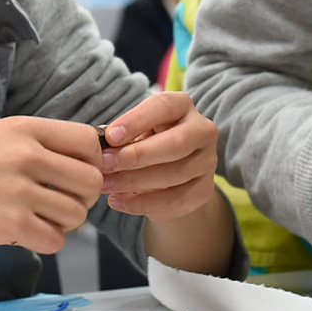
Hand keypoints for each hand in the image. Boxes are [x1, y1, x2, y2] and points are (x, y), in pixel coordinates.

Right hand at [0, 116, 103, 254]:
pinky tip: (24, 234)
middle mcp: (26, 155)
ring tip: (36, 220)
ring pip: (77, 214)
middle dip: (81, 198)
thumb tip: (78, 157)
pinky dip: (46, 242)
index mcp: (23, 129)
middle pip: (90, 180)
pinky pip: (57, 240)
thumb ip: (33, 142)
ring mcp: (20, 190)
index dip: (92, 163)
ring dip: (63, 223)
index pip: (88, 142)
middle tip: (58, 204)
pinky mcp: (12, 224)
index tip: (78, 176)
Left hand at [100, 92, 220, 220]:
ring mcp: (208, 161)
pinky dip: (144, 204)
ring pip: (175, 174)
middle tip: (106, 164)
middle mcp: (202, 130)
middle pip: (176, 143)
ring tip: (105, 185)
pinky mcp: (205, 189)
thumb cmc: (146, 142)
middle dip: (137, 155)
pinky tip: (119, 202)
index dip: (136, 121)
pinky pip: (177, 200)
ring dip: (135, 182)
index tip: (110, 137)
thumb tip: (103, 150)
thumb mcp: (136, 132)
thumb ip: (123, 137)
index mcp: (183, 106)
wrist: (170, 173)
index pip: (164, 107)